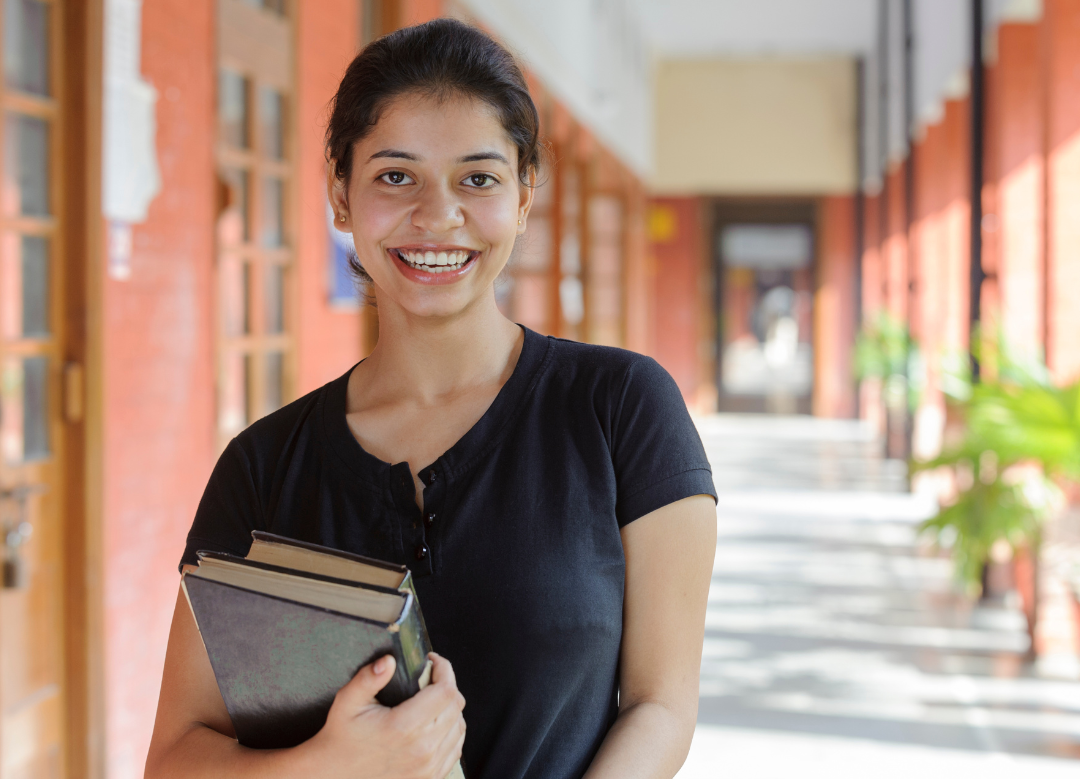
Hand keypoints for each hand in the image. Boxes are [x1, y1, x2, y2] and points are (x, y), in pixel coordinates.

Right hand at [300, 652, 465, 778]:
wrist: (336, 775)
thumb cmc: (342, 737)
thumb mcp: (347, 702)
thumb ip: (368, 678)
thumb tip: (389, 661)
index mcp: (404, 727)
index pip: (445, 691)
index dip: (444, 670)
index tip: (432, 662)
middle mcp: (421, 748)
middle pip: (456, 705)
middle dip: (447, 684)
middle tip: (430, 677)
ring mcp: (428, 766)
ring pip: (459, 726)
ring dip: (451, 707)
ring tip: (433, 698)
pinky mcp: (430, 777)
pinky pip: (455, 748)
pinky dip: (451, 730)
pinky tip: (437, 722)